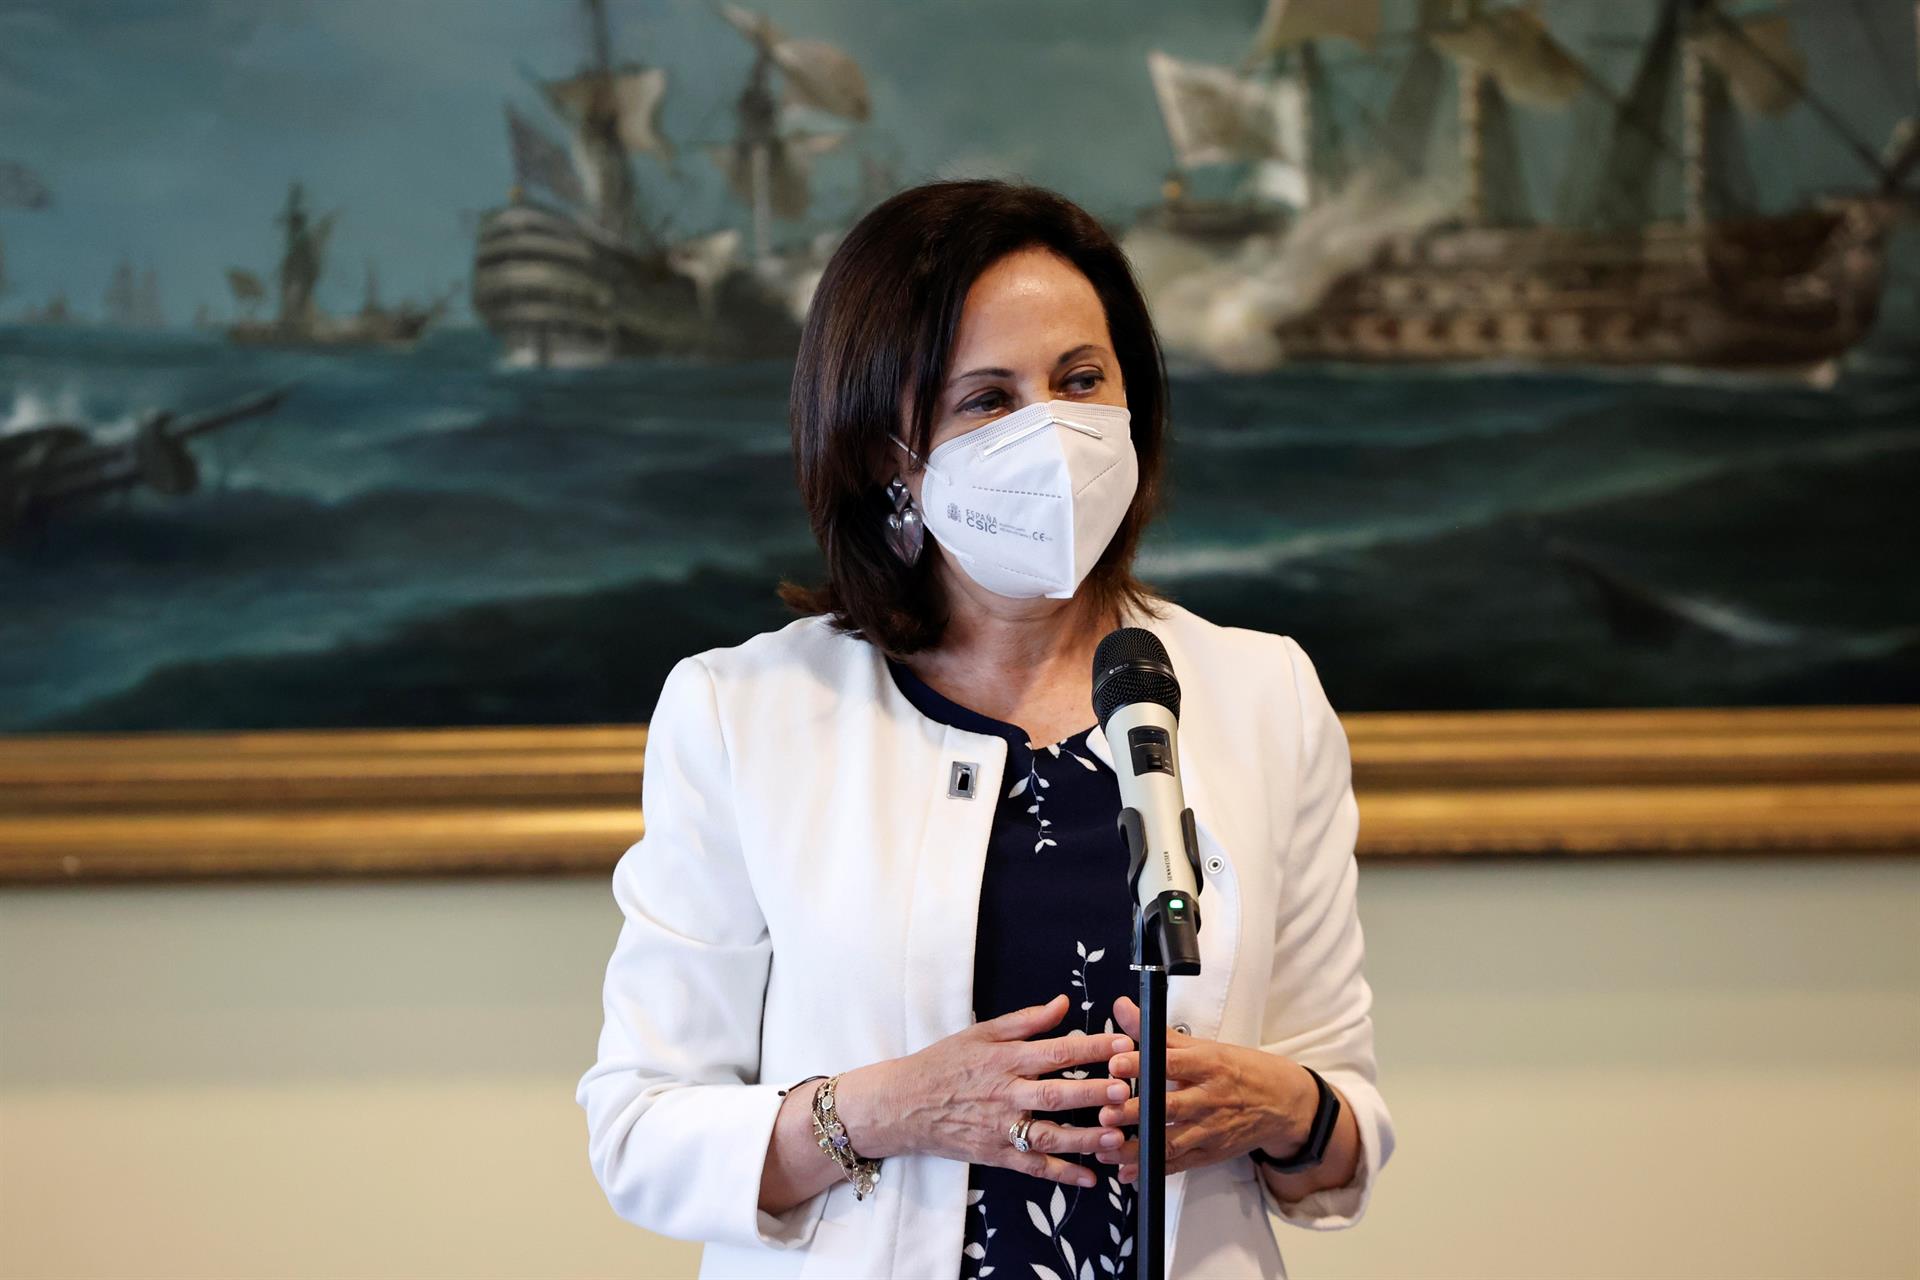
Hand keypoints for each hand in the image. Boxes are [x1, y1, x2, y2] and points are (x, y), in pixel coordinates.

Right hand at [853, 994, 1133, 1187]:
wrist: (902, 1104)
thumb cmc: (942, 1064)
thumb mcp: (980, 1033)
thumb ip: (1025, 1021)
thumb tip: (1062, 1003)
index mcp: (1004, 1059)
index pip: (1055, 1052)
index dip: (1091, 1048)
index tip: (1123, 1044)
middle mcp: (1005, 1094)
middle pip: (1055, 1095)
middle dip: (1092, 1094)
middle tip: (1124, 1091)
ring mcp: (1001, 1128)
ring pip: (1048, 1136)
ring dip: (1084, 1138)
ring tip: (1115, 1135)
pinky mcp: (996, 1154)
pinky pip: (1033, 1167)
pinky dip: (1061, 1175)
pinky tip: (1090, 1178)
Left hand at [1093, 996, 1314, 1183]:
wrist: (1284, 1103)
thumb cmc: (1238, 1069)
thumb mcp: (1203, 1046)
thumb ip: (1157, 1033)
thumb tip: (1122, 1007)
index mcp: (1209, 1065)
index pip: (1172, 1064)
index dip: (1143, 1064)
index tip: (1115, 1064)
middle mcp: (1210, 1099)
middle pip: (1169, 1106)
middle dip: (1136, 1111)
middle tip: (1106, 1112)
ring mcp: (1211, 1130)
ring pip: (1170, 1142)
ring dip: (1137, 1147)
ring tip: (1105, 1146)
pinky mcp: (1210, 1154)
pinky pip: (1178, 1165)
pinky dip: (1152, 1169)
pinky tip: (1127, 1171)